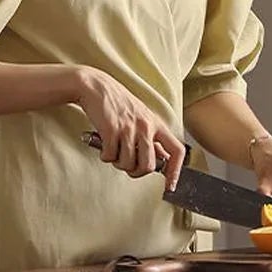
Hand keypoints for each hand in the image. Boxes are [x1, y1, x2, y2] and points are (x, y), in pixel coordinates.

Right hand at [77, 68, 185, 192]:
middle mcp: (146, 126)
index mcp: (156, 124)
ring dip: (118, 163)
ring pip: (128, 164)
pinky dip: (104, 156)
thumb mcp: (142, 117)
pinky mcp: (111, 129)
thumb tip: (163, 159)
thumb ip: (152, 137)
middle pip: (149, 166)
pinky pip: (110, 156)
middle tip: (128, 166)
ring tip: (113, 151)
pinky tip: (103, 145)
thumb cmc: (118, 104)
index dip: (175, 172)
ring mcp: (129, 128)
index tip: (170, 185)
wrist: (94, 86)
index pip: (177, 151)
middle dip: (136, 172)